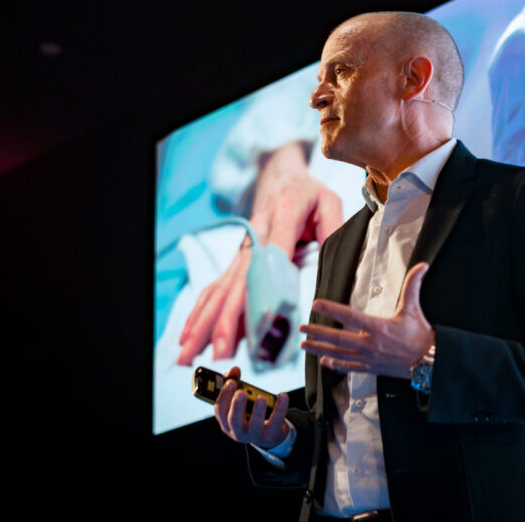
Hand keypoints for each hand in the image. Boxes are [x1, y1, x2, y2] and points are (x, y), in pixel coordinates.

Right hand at [177, 142, 342, 364]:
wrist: (280, 173)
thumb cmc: (308, 192)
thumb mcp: (329, 201)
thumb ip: (334, 228)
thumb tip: (335, 261)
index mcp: (284, 215)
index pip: (274, 257)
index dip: (266, 290)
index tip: (261, 320)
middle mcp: (256, 233)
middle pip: (240, 280)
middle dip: (227, 317)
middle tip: (221, 348)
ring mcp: (243, 247)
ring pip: (222, 287)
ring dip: (206, 320)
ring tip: (191, 350)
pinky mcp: (238, 257)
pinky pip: (217, 286)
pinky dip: (202, 311)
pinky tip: (189, 334)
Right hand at [214, 366, 289, 448]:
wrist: (269, 435)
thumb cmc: (250, 414)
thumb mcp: (241, 401)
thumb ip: (235, 384)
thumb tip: (234, 369)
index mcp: (226, 423)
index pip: (220, 411)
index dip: (224, 395)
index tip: (231, 381)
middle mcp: (238, 432)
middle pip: (234, 420)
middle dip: (237, 406)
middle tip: (241, 392)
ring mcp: (254, 436)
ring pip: (254, 425)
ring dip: (258, 411)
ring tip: (261, 398)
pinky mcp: (271, 435)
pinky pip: (275, 422)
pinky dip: (280, 408)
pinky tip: (283, 396)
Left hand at [300, 262, 434, 378]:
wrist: (429, 361)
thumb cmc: (421, 334)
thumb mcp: (414, 308)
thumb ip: (413, 285)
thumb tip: (422, 265)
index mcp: (379, 328)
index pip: (350, 316)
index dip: (332, 310)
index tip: (316, 304)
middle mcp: (371, 344)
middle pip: (338, 339)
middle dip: (317, 333)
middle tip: (301, 329)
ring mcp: (369, 358)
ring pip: (339, 354)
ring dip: (320, 349)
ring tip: (305, 345)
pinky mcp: (371, 368)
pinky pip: (349, 367)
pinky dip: (335, 365)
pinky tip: (324, 362)